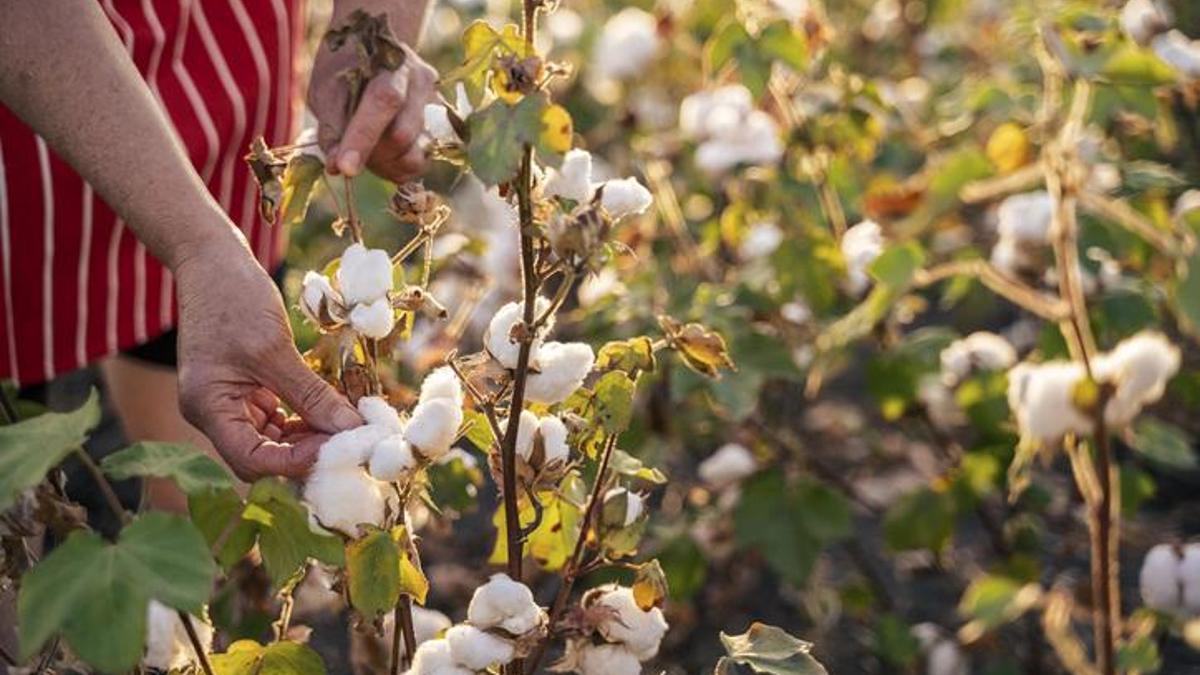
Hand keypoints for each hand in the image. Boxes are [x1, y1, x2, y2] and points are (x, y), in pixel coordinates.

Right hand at [174, 233, 361, 480]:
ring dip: (311, 437)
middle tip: (351, 440)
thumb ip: (310, 393)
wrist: (212, 260)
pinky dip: (305, 418)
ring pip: (274, 442)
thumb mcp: (274, 347)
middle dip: (306, 453)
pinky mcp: (247, 392)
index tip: (338, 447)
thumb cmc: (233, 297)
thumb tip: (350, 429)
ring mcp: (230, 404)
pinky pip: (278, 420)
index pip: (252, 460)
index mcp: (207, 408)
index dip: (296, 461)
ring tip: (348, 424)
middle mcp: (214, 414)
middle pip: (263, 458)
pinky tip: (333, 410)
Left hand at [308, 40, 438, 181]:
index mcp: (391, 62)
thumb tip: (338, 168)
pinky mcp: (440, 129)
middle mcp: (421, 81)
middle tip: (348, 153)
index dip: (363, 137)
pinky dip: (396, 168)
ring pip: (415, 156)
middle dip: (371, 154)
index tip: (345, 168)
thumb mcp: (326, 90)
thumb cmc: (343, 71)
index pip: (383, 102)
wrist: (373, 49)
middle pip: (402, 136)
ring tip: (367, 152)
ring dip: (385, 164)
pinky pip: (420, 163)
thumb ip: (332, 126)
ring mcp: (435, 106)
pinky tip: (382, 156)